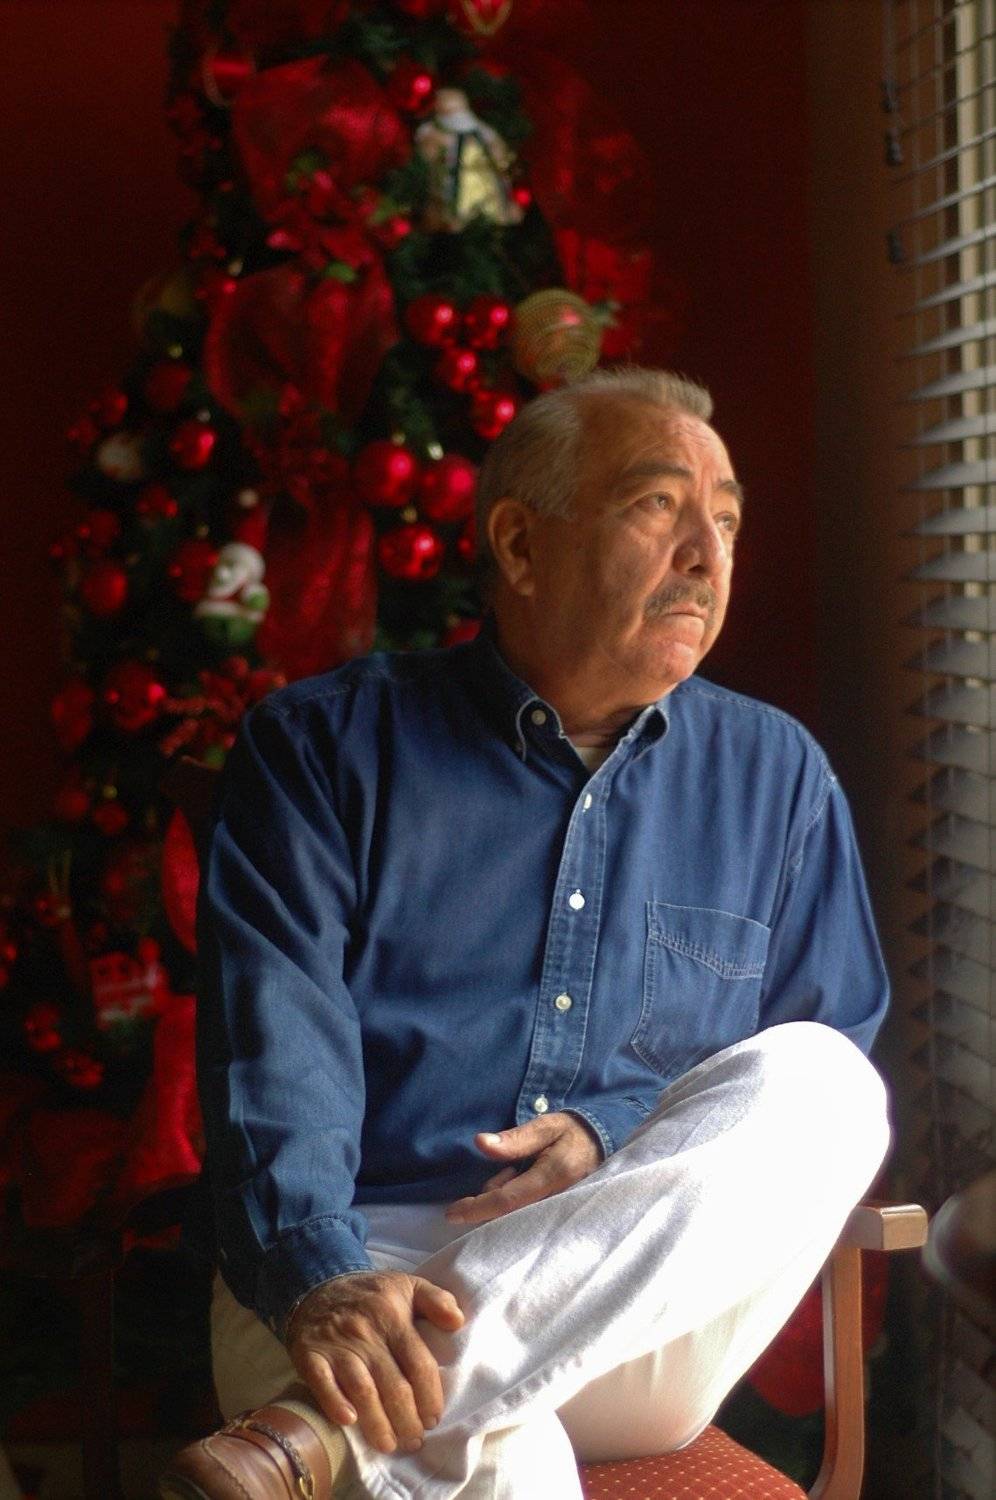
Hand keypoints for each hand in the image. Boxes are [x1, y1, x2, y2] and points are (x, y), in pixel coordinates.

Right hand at [286, 1270, 463, 1453]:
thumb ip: (437, 1300)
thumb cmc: (371, 1295)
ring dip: (378, 1424)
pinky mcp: (310, 1355)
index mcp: (393, 1316)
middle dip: (407, 1420)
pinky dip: (335, 1404)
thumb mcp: (407, 1286)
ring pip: (362, 1391)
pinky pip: (322, 1384)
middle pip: (393, 1386)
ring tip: (390, 1444)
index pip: (419, 1364)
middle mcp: (366, 1332)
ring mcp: (337, 1345)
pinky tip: (349, 1422)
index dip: (430, 1397)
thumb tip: (458, 1321)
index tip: (434, 1419)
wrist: (317, 1287)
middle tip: (414, 1440)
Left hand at [445, 1111, 601, 1225]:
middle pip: (509, 1213)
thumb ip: (514, 1139)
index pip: (507, 1200)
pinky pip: (527, 1217)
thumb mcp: (546, 1126)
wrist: (605, 1142)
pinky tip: (524, 1182)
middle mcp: (556, 1203)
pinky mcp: (559, 1217)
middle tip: (507, 1169)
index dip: (477, 1208)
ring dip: (506, 1196)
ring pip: (517, 1216)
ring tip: (519, 1170)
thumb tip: (480, 1142)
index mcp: (552, 1177)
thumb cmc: (572, 1133)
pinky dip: (516, 1202)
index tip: (451, 1213)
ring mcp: (559, 1214)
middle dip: (493, 1197)